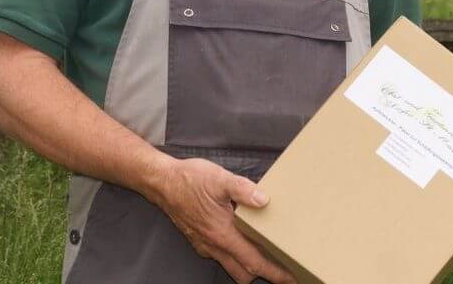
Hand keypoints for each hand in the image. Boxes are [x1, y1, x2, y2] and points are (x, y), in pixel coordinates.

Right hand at [150, 155, 297, 283]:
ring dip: (249, 264)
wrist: (163, 183)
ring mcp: (205, 243)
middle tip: (282, 267)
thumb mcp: (220, 179)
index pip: (253, 261)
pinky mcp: (200, 238)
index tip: (290, 278)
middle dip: (263, 274)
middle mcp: (214, 244)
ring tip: (266, 254)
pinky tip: (243, 238)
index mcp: (222, 234)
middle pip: (243, 271)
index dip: (274, 272)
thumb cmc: (189, 180)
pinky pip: (221, 254)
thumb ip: (243, 190)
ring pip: (231, 264)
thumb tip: (264, 200)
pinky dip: (235, 253)